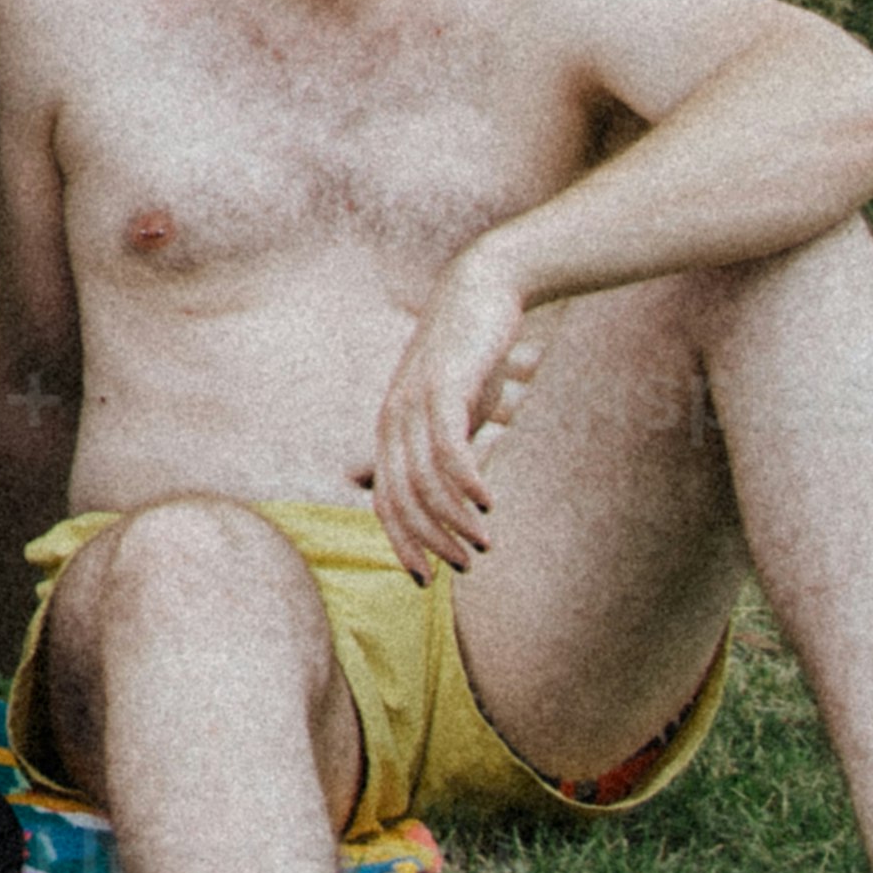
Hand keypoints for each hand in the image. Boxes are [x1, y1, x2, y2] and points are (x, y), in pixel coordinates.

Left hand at [367, 241, 541, 576]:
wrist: (485, 291)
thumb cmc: (474, 358)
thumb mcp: (458, 412)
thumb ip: (450, 453)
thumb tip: (456, 501)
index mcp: (391, 432)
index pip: (385, 503)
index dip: (402, 544)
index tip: (427, 581)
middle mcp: (393, 419)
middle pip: (400, 499)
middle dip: (431, 541)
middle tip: (466, 565)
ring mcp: (414, 401)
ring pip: (424, 480)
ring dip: (454, 520)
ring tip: (484, 543)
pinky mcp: (443, 384)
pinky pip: (447, 445)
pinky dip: (465, 480)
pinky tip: (486, 502)